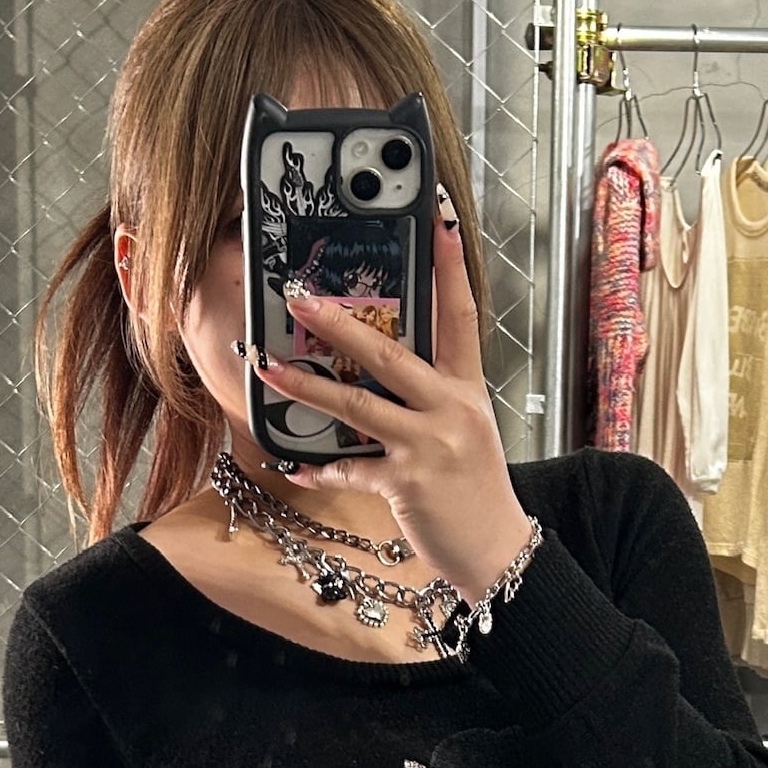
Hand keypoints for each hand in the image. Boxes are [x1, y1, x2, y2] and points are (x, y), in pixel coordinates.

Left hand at [252, 184, 535, 602]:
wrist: (498, 549)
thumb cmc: (475, 489)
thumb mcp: (465, 429)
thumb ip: (429, 396)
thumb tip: (377, 366)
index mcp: (466, 390)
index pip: (460, 315)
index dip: (450, 266)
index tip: (439, 219)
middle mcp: (450, 411)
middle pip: (391, 355)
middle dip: (341, 325)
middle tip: (302, 298)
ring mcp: (429, 448)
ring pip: (359, 407)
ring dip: (308, 387)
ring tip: (269, 367)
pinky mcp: (407, 485)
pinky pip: (351, 471)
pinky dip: (320, 470)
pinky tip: (293, 465)